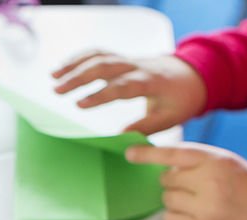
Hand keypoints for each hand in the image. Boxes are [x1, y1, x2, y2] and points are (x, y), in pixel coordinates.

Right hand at [52, 52, 206, 134]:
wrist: (192, 75)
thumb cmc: (180, 101)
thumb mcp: (171, 118)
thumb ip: (147, 127)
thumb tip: (122, 139)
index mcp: (150, 82)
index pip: (122, 86)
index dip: (100, 95)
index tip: (79, 105)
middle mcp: (137, 66)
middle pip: (105, 65)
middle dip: (79, 77)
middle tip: (57, 91)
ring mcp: (129, 60)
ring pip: (99, 56)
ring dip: (75, 65)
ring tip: (54, 77)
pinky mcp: (123, 59)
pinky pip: (100, 53)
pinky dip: (80, 58)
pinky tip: (63, 68)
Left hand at [126, 143, 246, 219]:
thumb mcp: (233, 164)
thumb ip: (203, 163)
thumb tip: (170, 169)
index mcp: (218, 160)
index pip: (174, 153)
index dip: (149, 154)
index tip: (130, 154)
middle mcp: (209, 180)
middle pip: (167, 179)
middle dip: (174, 183)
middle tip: (195, 189)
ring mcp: (205, 206)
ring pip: (167, 199)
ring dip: (175, 201)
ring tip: (198, 203)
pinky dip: (175, 219)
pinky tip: (192, 217)